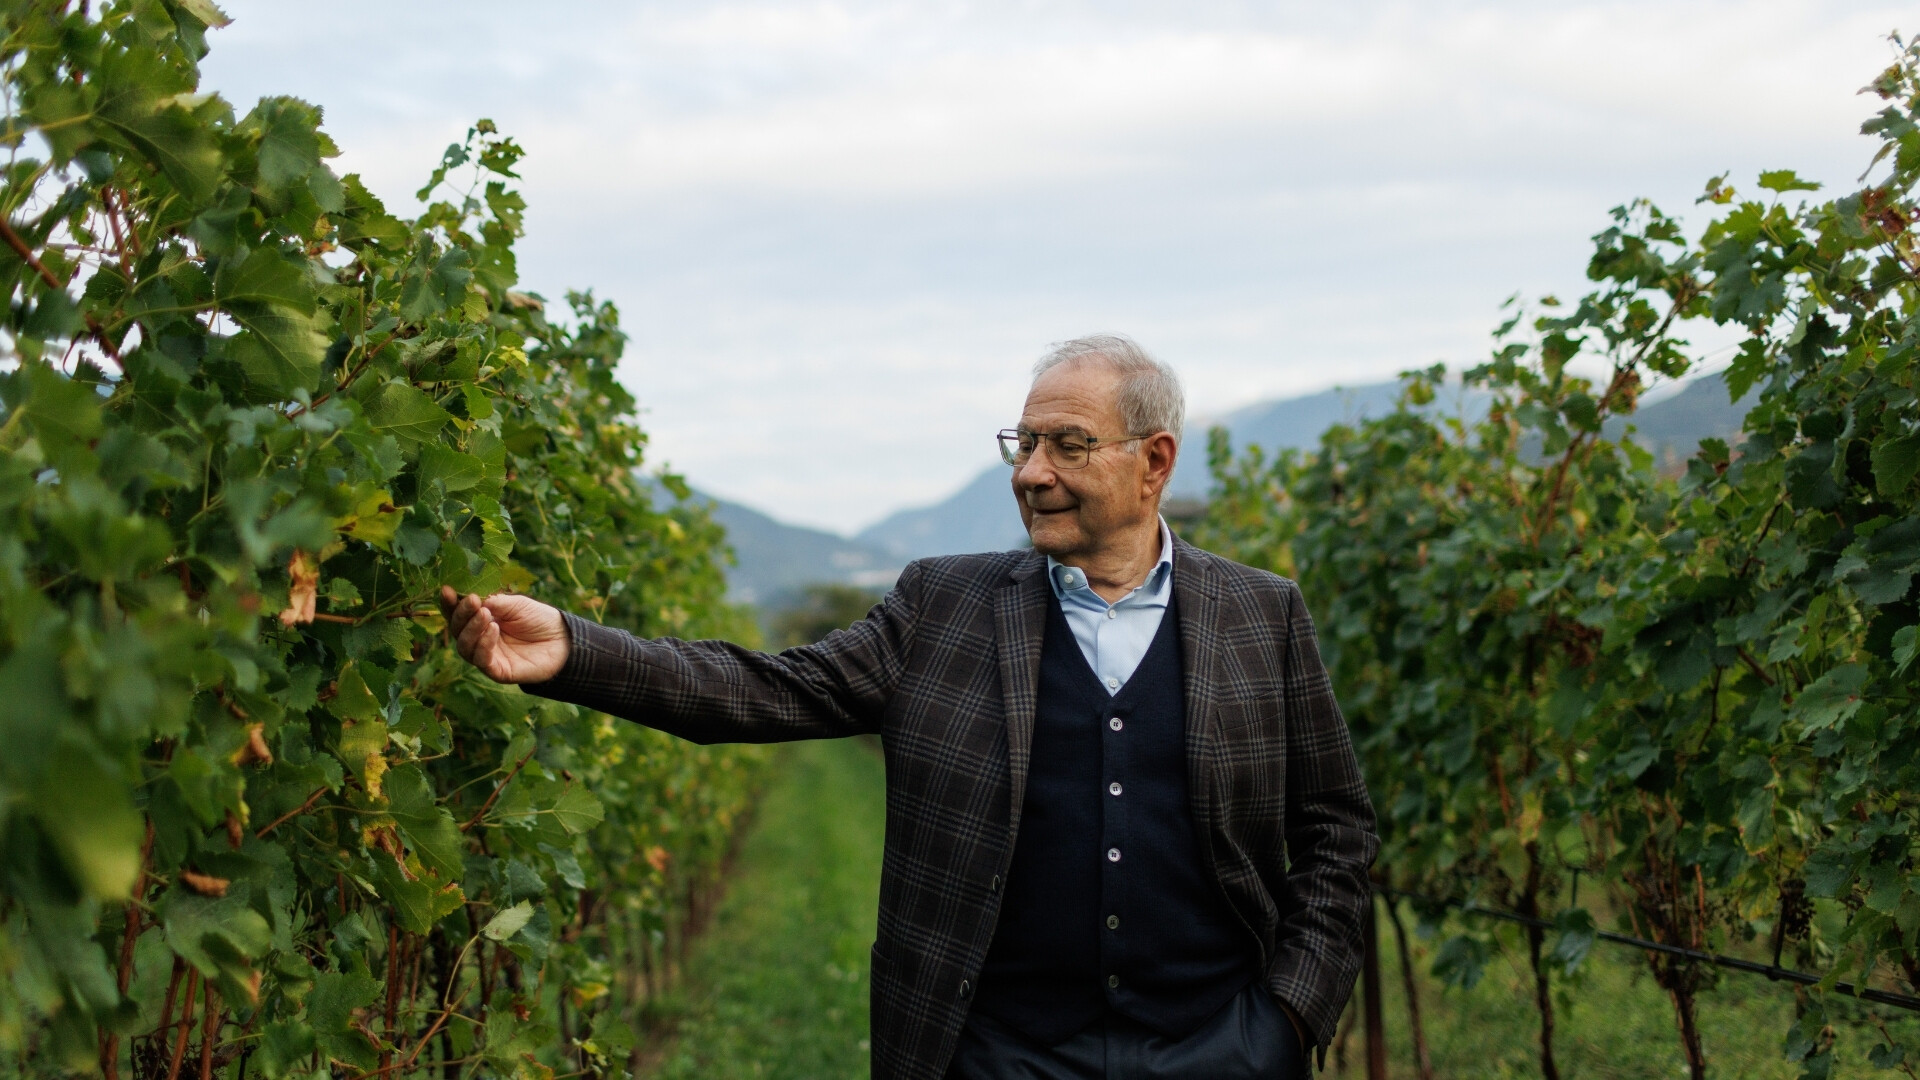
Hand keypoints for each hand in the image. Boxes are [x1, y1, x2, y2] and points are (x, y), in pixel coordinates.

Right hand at [438, 585, 568, 683]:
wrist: (562, 639)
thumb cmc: (538, 619)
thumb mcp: (515, 604)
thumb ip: (494, 602)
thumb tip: (472, 598)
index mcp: (480, 621)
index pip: (457, 614)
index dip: (450, 603)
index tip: (446, 590)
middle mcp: (478, 640)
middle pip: (457, 630)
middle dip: (461, 614)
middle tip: (473, 601)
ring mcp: (487, 656)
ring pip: (465, 646)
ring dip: (472, 629)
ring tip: (485, 614)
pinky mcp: (497, 671)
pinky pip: (481, 660)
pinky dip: (484, 643)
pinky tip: (494, 628)